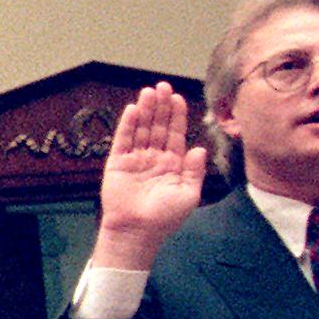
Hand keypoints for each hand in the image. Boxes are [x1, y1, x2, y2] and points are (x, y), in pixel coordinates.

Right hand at [89, 84, 209, 270]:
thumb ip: (194, 171)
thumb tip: (200, 148)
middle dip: (161, 107)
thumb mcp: (188, 194)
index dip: (177, 116)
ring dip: (146, 110)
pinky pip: (123, 140)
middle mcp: (154, 158)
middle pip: (158, 126)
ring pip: (142, 129)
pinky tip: (133, 109)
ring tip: (149, 91)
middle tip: (162, 86)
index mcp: (172, 164)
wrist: (137, 232)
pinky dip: (128, 125)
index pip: (175, 134)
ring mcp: (136, 159)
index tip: (178, 98)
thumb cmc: (164, 218)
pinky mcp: (118, 163)